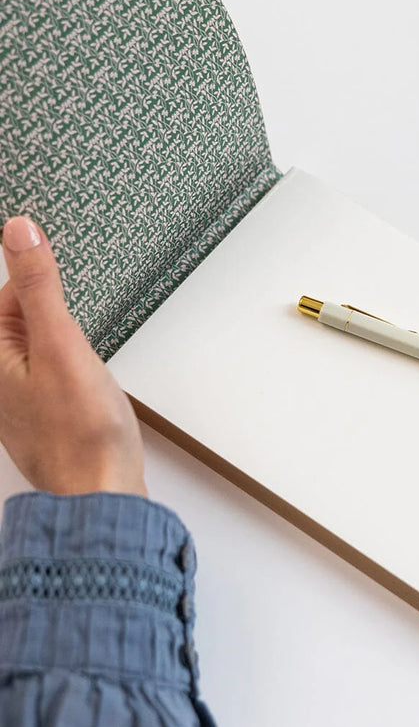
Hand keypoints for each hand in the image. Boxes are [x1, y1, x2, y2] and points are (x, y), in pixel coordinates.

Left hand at [0, 216, 146, 495]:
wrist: (101, 495)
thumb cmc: (82, 432)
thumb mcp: (62, 344)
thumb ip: (39, 287)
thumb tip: (18, 231)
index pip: (6, 295)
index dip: (40, 286)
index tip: (63, 292)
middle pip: (23, 319)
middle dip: (54, 316)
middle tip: (78, 348)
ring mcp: (18, 399)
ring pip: (41, 347)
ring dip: (66, 344)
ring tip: (86, 373)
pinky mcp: (42, 414)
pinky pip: (52, 372)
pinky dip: (72, 369)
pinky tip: (89, 389)